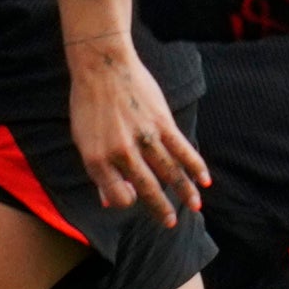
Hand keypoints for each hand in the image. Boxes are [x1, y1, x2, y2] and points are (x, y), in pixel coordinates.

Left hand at [57, 0, 208, 220]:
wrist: (101, 64)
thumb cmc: (88, 103)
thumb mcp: (83, 139)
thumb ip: (98, 171)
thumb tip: (107, 202)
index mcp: (97, 159)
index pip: (118, 195)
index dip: (127, 201)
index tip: (134, 198)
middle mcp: (120, 152)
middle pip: (147, 188)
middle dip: (160, 209)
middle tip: (169, 224)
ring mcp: (143, 137)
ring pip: (170, 173)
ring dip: (184, 192)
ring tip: (195, 207)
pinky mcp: (161, 122)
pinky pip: (182, 150)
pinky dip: (195, 167)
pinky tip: (205, 180)